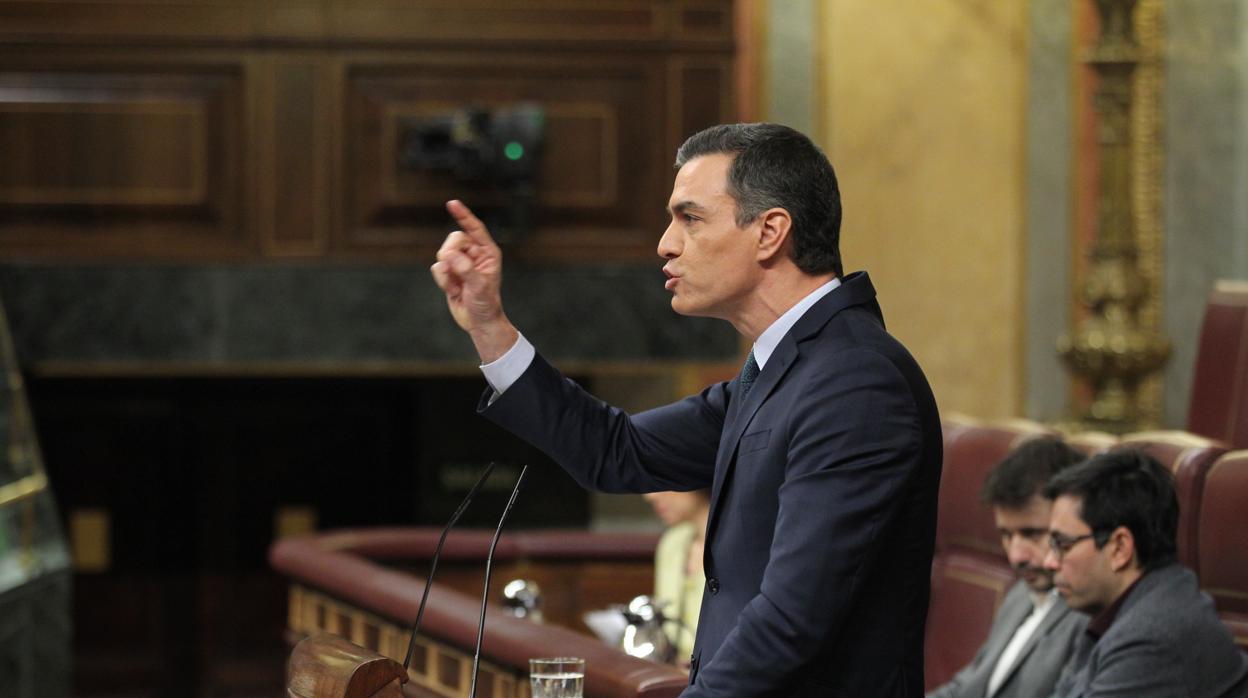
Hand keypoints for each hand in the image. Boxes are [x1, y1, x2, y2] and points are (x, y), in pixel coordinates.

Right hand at [430, 200, 517, 361]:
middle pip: (454, 240)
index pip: (475, 228)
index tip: (452, 203)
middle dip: (451, 253)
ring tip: (457, 285)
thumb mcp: (480, 287)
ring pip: (443, 254)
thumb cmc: (486, 304)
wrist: (478, 321)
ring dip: (447, 271)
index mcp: (488, 253)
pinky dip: (442, 280)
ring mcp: (460, 263)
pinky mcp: (449, 273)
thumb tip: (449, 256)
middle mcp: (474, 255)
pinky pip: (437, 268)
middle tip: (454, 268)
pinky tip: (453, 290)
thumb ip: (465, 269)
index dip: (463, 216)